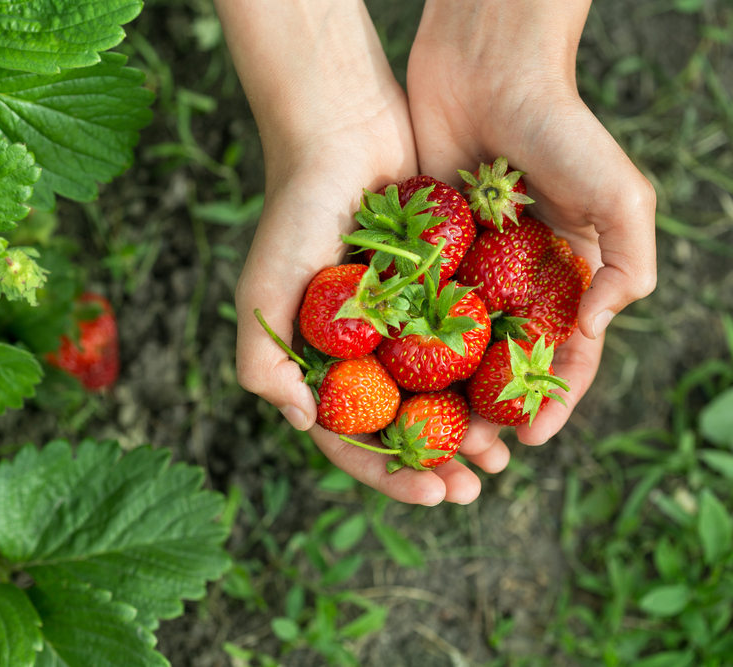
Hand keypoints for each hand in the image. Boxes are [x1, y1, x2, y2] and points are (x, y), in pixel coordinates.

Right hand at [218, 0, 505, 504]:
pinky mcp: (441, 290)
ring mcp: (402, 322)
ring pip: (442, 392)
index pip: (351, 437)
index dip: (388, 475)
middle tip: (477, 488)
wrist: (345, 132)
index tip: (434, 495)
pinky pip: (470, 342)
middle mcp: (361, 350)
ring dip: (470, 430)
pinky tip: (520, 393)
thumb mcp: (263, 290)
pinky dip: (491, 372)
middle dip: (437, 465)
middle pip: (402, 426)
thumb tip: (303, 423)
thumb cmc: (295, 211)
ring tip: (504, 454)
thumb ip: (262, 360)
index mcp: (318, 361)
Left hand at [406, 0, 656, 450]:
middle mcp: (517, 280)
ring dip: (446, 394)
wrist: (487, 69)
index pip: (564, 355)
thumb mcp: (620, 196)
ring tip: (432, 433)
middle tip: (470, 452)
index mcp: (568, 275)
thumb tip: (593, 331)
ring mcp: (468, 268)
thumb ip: (627, 264)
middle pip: (503, 364)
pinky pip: (413, 308)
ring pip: (454, 348)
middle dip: (491, 410)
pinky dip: (406, 346)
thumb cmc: (562, 129)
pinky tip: (391, 382)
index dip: (552, 400)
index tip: (529, 440)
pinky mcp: (423, 251)